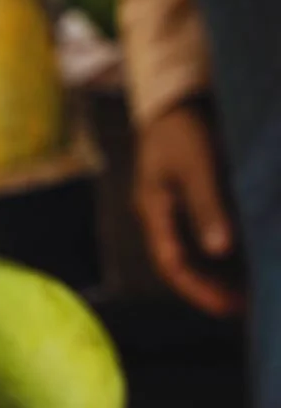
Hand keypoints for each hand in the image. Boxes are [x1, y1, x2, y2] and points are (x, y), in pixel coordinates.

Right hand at [134, 104, 243, 316]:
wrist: (175, 99)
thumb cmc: (184, 129)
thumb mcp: (197, 165)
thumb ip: (208, 206)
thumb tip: (220, 250)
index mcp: (154, 211)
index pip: (172, 264)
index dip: (199, 290)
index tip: (230, 308)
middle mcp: (162, 217)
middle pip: (182, 265)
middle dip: (211, 289)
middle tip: (247, 307)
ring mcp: (175, 210)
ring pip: (195, 253)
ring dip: (221, 274)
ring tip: (252, 290)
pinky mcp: (191, 201)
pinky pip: (206, 235)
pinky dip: (227, 253)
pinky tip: (250, 258)